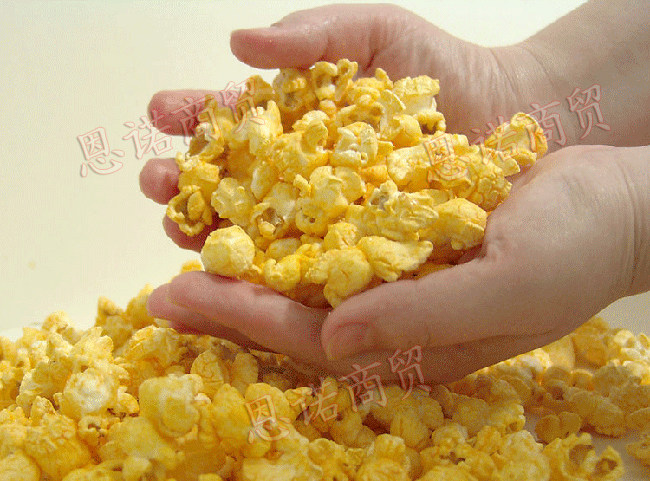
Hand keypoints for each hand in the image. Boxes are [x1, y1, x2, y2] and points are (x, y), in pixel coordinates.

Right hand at [140, 3, 550, 253]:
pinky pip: (309, 262)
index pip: (231, 121)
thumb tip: (236, 41)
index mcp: (296, 121)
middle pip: (231, 181)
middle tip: (156, 183)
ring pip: (257, 228)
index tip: (160, 114)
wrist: (512, 111)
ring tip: (180, 229)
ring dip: (211, 230)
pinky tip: (239, 275)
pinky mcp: (358, 250)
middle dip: (186, 182)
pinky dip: (272, 271)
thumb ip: (311, 33)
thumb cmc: (441, 68)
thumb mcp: (373, 32)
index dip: (192, 116)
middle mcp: (302, 172)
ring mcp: (328, 215)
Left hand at [147, 144, 642, 382]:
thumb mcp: (508, 285)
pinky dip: (284, 209)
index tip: (176, 299)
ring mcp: (391, 269)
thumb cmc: (575, 249)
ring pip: (300, 266)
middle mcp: (391, 311)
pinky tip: (245, 191)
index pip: (311, 337)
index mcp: (412, 341)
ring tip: (182, 231)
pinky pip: (327, 223)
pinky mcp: (395, 227)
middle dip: (223, 297)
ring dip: (242, 249)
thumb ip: (422, 320)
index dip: (242, 319)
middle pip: (291, 308)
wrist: (610, 202)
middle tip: (156, 287)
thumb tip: (335, 341)